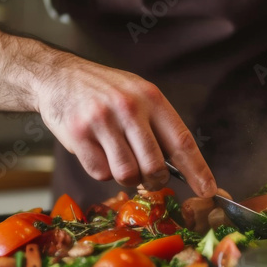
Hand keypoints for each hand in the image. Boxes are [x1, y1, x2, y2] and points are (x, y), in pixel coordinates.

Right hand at [36, 56, 216, 196]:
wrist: (59, 76)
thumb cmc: (104, 90)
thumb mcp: (138, 95)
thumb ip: (158, 126)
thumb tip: (180, 167)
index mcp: (152, 98)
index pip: (182, 141)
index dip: (198, 170)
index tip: (208, 190)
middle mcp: (129, 108)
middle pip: (155, 166)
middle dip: (155, 181)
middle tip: (150, 178)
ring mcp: (102, 121)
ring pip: (127, 174)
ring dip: (126, 177)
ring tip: (120, 160)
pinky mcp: (78, 134)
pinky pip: (100, 173)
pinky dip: (102, 171)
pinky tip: (98, 152)